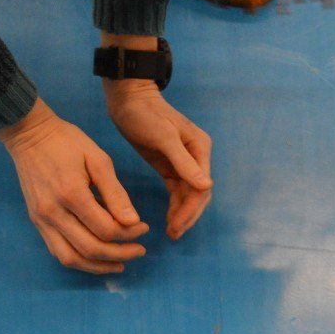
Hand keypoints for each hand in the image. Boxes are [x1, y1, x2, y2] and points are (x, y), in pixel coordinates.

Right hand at [0, 99, 148, 273]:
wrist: (29, 134)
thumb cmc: (68, 142)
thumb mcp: (98, 159)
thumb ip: (115, 193)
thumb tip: (133, 222)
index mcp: (71, 194)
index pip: (106, 229)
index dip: (129, 234)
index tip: (143, 227)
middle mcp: (53, 213)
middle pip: (90, 249)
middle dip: (119, 254)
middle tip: (139, 249)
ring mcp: (41, 220)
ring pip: (71, 258)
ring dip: (98, 266)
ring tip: (120, 263)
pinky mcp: (36, 222)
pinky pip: (58, 251)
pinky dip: (79, 260)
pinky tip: (96, 258)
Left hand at [104, 78, 212, 239]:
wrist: (128, 99)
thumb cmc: (145, 114)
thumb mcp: (164, 137)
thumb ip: (184, 162)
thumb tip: (206, 186)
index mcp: (200, 149)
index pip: (201, 187)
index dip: (191, 209)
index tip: (177, 226)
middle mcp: (196, 157)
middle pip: (199, 194)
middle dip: (188, 215)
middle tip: (173, 234)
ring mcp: (184, 162)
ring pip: (188, 195)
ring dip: (182, 213)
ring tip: (171, 232)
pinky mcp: (170, 165)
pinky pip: (177, 190)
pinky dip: (175, 205)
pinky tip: (169, 219)